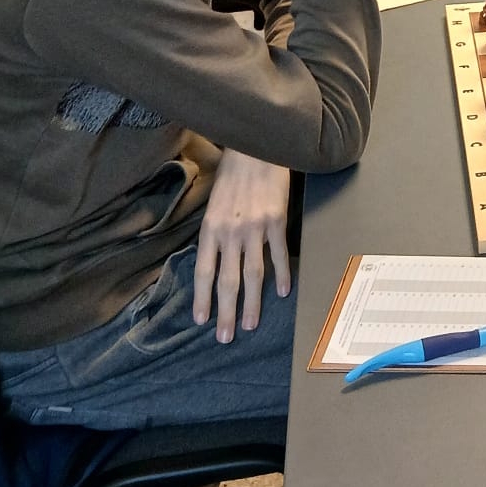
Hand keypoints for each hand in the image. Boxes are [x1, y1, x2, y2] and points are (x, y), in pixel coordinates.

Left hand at [193, 150, 291, 342]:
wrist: (256, 149)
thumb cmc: (234, 176)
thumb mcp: (214, 204)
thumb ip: (215, 233)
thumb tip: (217, 262)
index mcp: (209, 229)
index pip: (203, 271)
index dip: (202, 298)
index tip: (202, 320)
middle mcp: (228, 232)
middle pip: (227, 281)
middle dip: (226, 312)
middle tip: (226, 336)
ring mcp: (253, 228)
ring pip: (253, 274)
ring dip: (252, 302)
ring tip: (250, 324)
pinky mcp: (276, 221)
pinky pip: (279, 254)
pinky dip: (282, 275)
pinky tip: (282, 291)